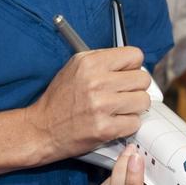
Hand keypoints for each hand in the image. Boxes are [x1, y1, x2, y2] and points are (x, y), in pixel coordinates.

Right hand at [23, 46, 150, 162]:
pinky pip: (135, 123)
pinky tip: (114, 122)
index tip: (127, 74)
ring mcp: (101, 106)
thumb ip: (103, 61)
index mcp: (90, 63)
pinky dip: (127, 125)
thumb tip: (132, 63)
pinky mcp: (105, 128)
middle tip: (124, 94)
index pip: (135, 55)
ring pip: (143, 101)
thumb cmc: (59, 99)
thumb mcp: (75, 67)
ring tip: (119, 108)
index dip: (133, 66)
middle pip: (143, 79)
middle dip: (136, 87)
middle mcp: (96, 82)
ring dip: (134, 107)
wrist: (42, 129)